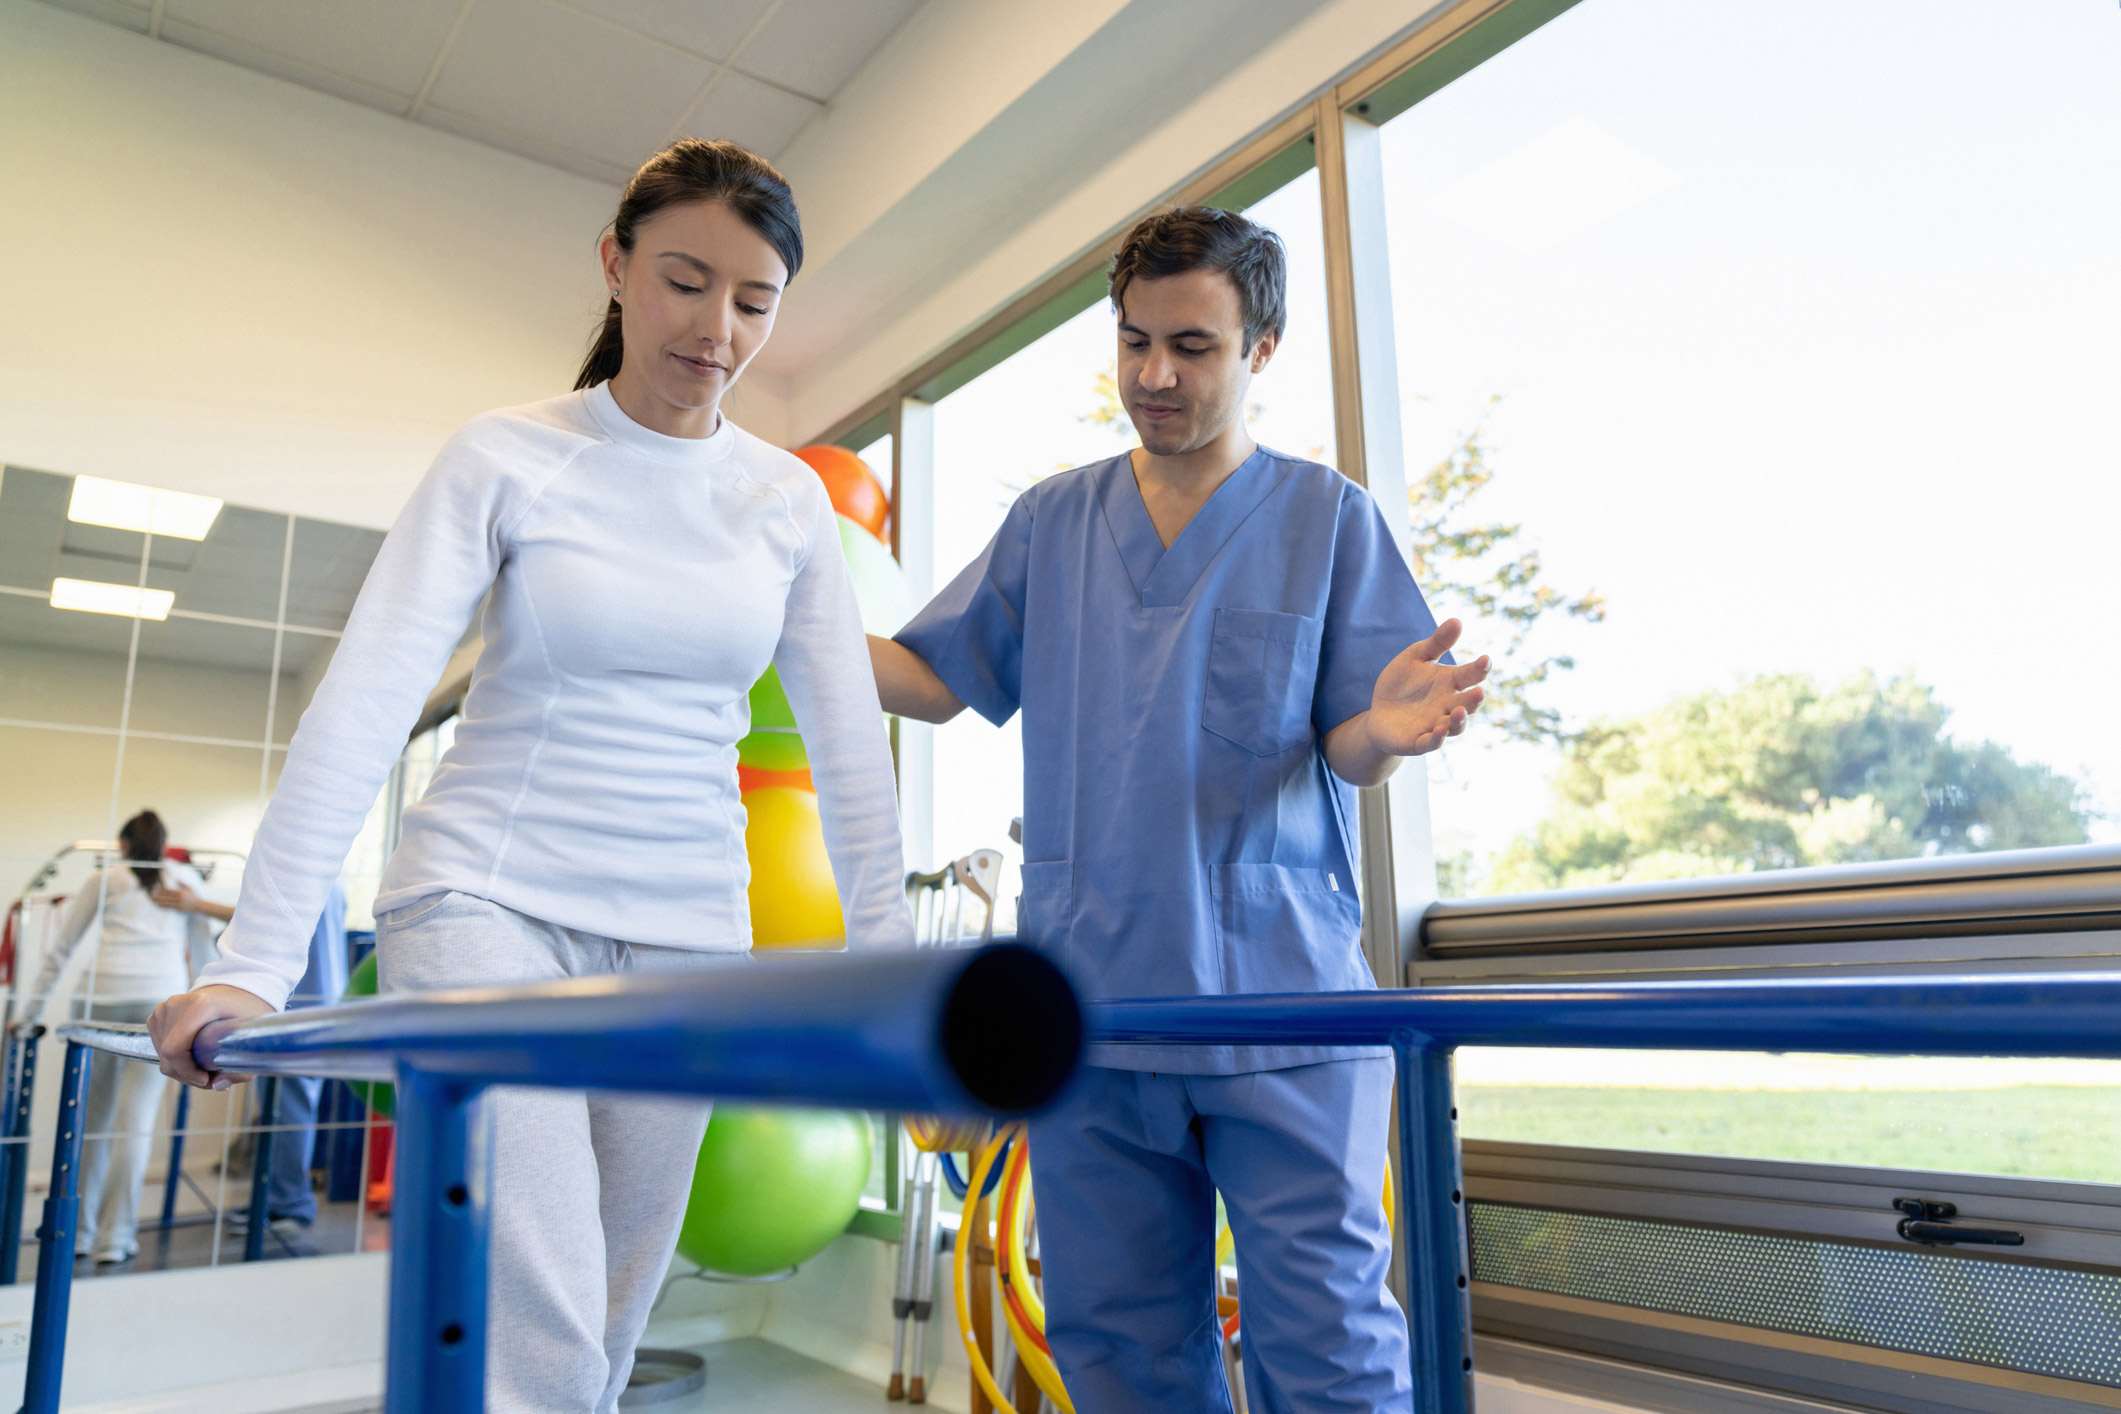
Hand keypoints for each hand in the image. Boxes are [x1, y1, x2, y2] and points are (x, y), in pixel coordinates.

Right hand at [148, 984, 273, 1088]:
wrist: (236, 989)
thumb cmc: (246, 1011)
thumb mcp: (252, 1035)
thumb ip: (240, 1064)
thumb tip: (218, 1085)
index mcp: (200, 1005)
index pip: (174, 1049)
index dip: (187, 1071)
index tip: (206, 1079)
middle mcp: (176, 1004)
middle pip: (167, 1056)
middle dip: (187, 1074)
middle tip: (211, 1078)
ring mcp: (164, 1009)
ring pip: (162, 1054)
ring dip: (182, 1067)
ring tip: (205, 1065)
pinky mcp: (158, 1014)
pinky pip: (160, 1047)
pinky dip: (176, 1057)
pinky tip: (195, 1054)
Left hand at [153, 882, 233, 921]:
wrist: (199, 906)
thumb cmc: (194, 896)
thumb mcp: (189, 888)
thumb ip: (182, 884)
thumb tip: (176, 879)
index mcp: (181, 892)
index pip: (168, 890)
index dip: (161, 889)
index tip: (156, 887)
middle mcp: (179, 898)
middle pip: (165, 896)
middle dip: (158, 895)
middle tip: (151, 894)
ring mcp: (178, 904)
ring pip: (165, 902)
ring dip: (158, 901)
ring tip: (152, 900)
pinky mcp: (178, 909)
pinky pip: (168, 907)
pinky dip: (162, 906)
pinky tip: (158, 905)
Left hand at [1364, 619, 1489, 756]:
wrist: (1379, 711)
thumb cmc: (1402, 683)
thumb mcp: (1415, 657)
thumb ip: (1437, 643)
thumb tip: (1457, 620)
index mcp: (1449, 683)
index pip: (1470, 676)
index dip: (1479, 669)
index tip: (1485, 660)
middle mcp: (1447, 706)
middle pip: (1466, 704)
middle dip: (1473, 700)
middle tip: (1479, 692)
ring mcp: (1435, 725)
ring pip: (1454, 726)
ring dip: (1459, 721)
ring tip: (1459, 712)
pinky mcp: (1418, 741)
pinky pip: (1431, 743)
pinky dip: (1437, 739)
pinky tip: (1440, 731)